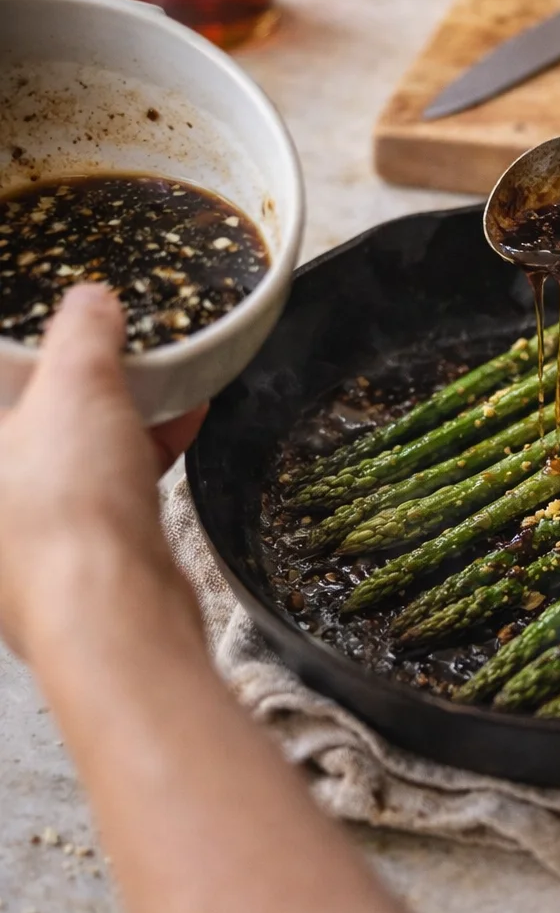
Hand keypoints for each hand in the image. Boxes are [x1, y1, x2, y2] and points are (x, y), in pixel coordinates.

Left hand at [0, 285, 204, 659]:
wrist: (117, 612)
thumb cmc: (68, 514)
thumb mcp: (76, 384)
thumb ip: (81, 330)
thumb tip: (88, 300)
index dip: (22, 350)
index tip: (53, 323)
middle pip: (27, 422)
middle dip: (76, 378)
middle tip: (109, 343)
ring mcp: (22, 540)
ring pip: (67, 456)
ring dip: (115, 415)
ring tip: (159, 378)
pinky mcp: (77, 561)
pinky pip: (106, 490)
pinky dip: (141, 455)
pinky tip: (183, 423)